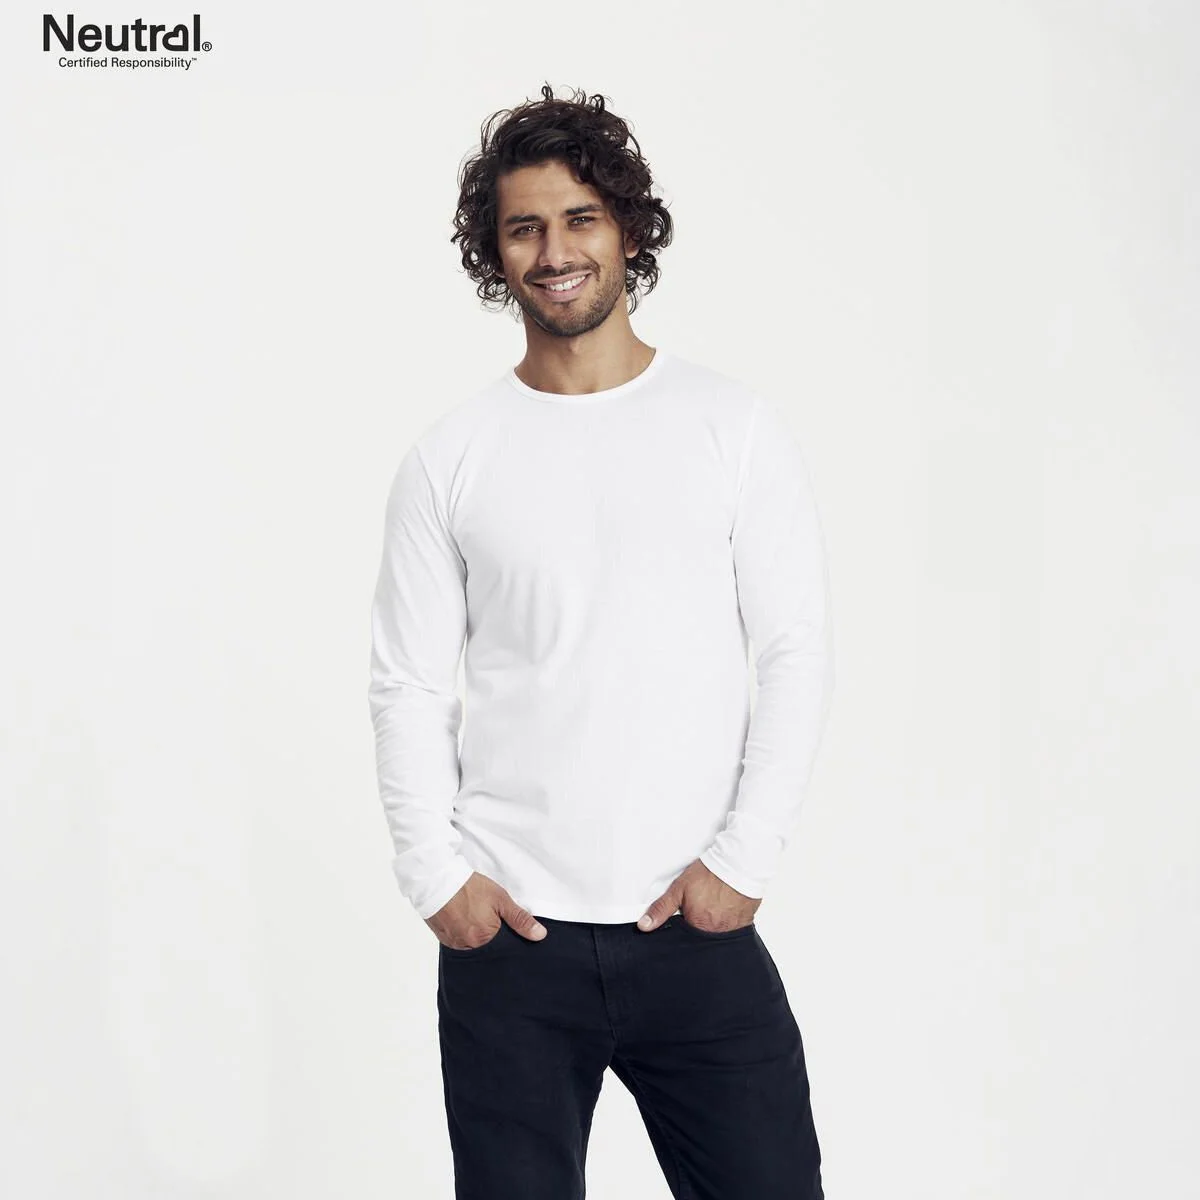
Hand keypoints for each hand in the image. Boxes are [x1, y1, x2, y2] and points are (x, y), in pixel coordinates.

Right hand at [425, 872, 546, 949]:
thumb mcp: (500, 899)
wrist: (436, 879)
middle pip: (487, 950)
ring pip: (472, 947)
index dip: (507, 940)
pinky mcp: (443, 939)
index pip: (503, 949)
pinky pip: (459, 943)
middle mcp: (468, 947)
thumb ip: (520, 919)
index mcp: (484, 939)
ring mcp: (454, 944)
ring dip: (477, 938)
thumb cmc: (468, 887)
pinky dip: (464, 935)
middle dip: (492, 939)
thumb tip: (539, 935)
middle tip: (490, 922)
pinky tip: (465, 922)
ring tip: (477, 919)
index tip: (508, 930)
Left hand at [637, 859, 760, 932]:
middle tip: (701, 909)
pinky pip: (732, 930)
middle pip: (701, 938)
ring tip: (712, 908)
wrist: (738, 864)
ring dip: (713, 925)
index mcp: (697, 926)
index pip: (684, 939)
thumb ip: (661, 908)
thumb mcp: (679, 889)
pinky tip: (725, 911)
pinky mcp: (743, 924)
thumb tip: (645, 925)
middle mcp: (714, 933)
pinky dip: (728, 923)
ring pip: (716, 935)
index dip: (683, 928)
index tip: (686, 918)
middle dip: (698, 928)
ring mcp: (730, 930)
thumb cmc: (710, 874)